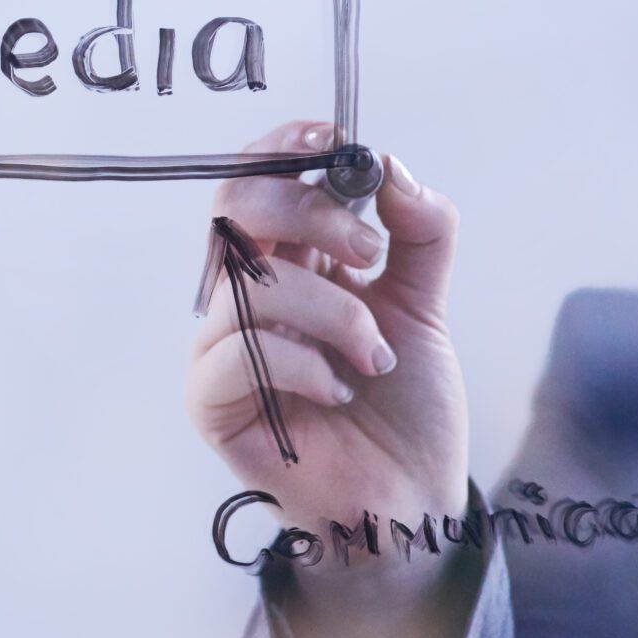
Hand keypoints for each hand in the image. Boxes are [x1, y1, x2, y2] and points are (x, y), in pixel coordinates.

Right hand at [185, 121, 474, 637]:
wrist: (412, 498)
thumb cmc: (405, 406)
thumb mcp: (425, 303)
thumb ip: (417, 232)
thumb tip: (391, 167)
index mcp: (285, 261)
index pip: (255, 182)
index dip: (281, 149)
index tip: (332, 139)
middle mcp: (245, 295)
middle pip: (235, 210)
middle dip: (310, 216)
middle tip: (369, 254)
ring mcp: (223, 347)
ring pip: (250, 284)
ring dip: (330, 311)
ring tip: (375, 354)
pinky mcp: (212, 402)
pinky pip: (236, 354)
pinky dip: (301, 362)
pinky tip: (339, 388)